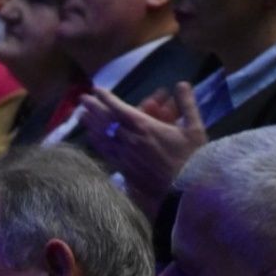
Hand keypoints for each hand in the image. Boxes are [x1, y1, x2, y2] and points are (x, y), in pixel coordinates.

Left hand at [79, 84, 205, 216]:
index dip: (106, 98)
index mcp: (145, 127)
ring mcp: (125, 156)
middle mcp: (130, 140)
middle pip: (106, 121)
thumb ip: (187, 104)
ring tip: (80, 116)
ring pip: (103, 137)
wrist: (186, 191)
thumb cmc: (192, 159)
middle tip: (81, 99)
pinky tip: (91, 139)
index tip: (96, 89)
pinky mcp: (125, 170)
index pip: (120, 109)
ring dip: (91, 124)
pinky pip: (107, 153)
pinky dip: (97, 143)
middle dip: (93, 108)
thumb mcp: (195, 129)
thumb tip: (183, 83)